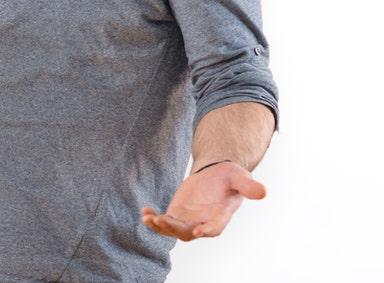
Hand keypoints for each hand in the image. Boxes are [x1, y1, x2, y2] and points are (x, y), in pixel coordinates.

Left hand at [140, 161, 266, 240]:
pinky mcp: (178, 214)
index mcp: (221, 215)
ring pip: (173, 229)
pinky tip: (144, 211)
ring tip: (147, 218)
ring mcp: (189, 219)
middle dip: (174, 228)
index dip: (207, 230)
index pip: (214, 227)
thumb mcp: (240, 177)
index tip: (198, 231)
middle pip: (188, 232)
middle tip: (160, 220)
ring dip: (160, 226)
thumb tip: (263, 192)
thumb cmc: (231, 177)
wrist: (216, 174)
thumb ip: (248, 186)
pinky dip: (153, 218)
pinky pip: (164, 220)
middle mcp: (204, 222)